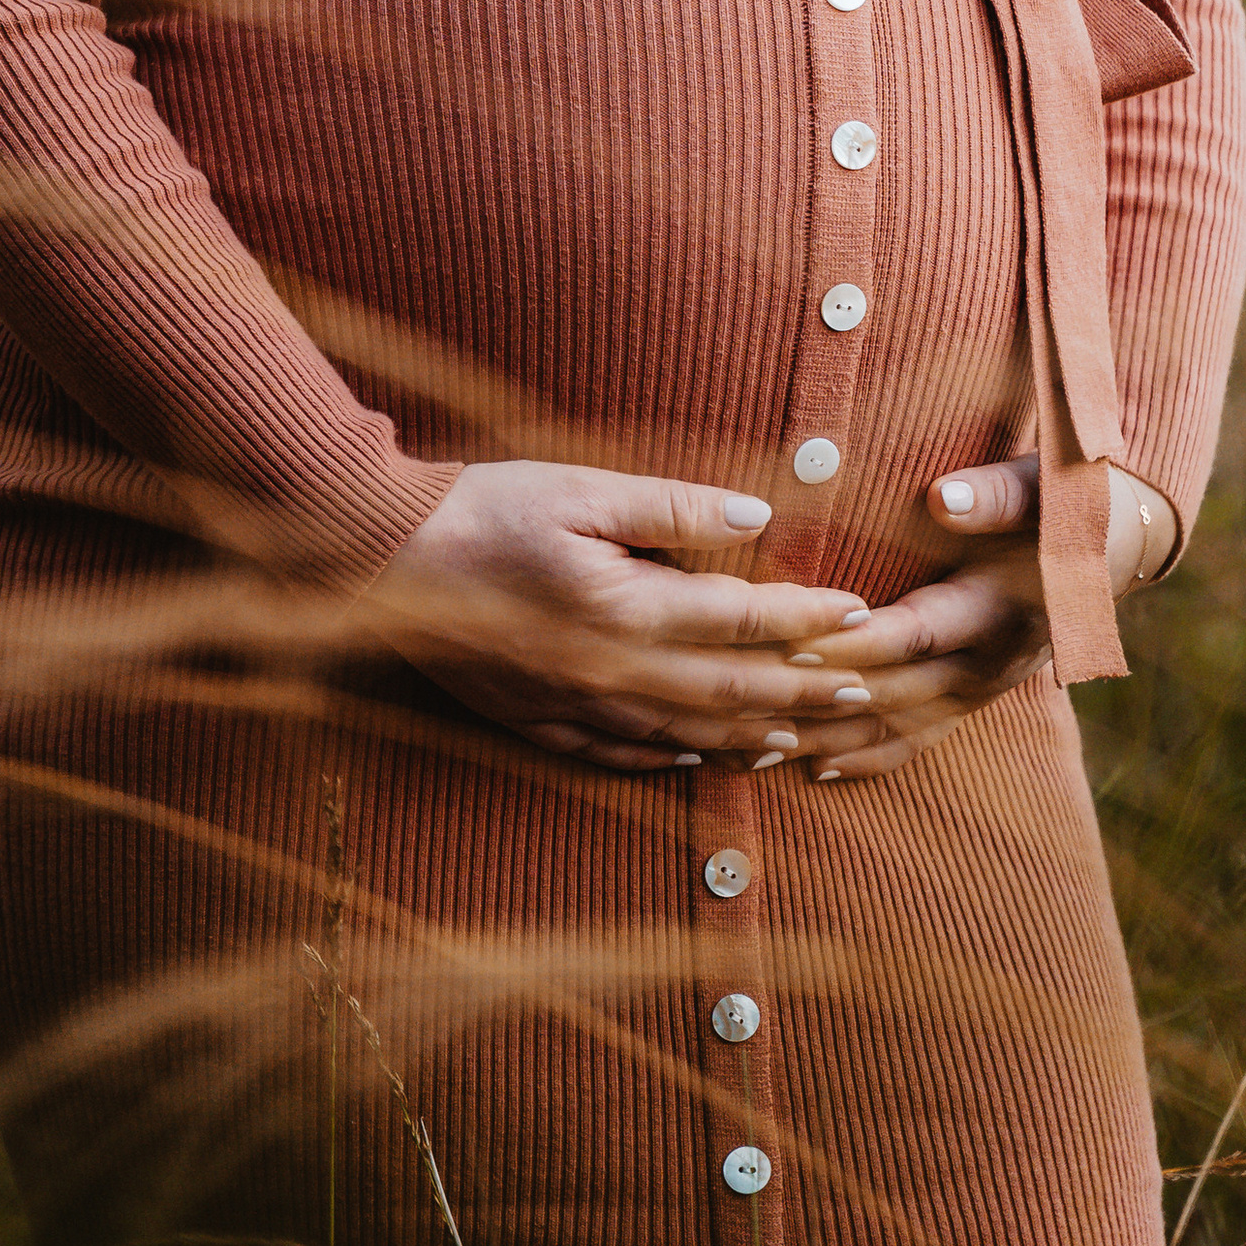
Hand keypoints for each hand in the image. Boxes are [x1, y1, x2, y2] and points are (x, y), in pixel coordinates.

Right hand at [372, 460, 875, 771]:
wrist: (382, 557)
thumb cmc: (483, 508)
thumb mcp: (579, 487)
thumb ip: (673, 505)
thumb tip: (759, 518)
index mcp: (625, 608)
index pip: (740, 619)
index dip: (807, 619)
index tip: (860, 614)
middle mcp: (609, 672)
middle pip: (727, 691)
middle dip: (802, 693)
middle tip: (862, 691)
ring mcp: (573, 706)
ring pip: (682, 734)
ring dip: (749, 737)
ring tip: (803, 736)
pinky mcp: (538, 722)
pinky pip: (620, 755)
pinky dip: (672, 758)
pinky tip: (701, 756)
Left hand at [782, 457, 1182, 785]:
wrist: (1120, 545)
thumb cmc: (1073, 499)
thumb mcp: (1046, 484)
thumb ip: (996, 494)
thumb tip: (944, 498)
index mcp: (998, 607)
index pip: (912, 634)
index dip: (853, 642)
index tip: (791, 641)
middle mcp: (987, 661)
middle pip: (890, 691)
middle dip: (816, 699)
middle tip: (743, 702)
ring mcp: (981, 688)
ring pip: (894, 726)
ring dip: (828, 740)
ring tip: (756, 747)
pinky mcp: (974, 698)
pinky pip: (917, 740)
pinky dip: (866, 759)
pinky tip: (813, 769)